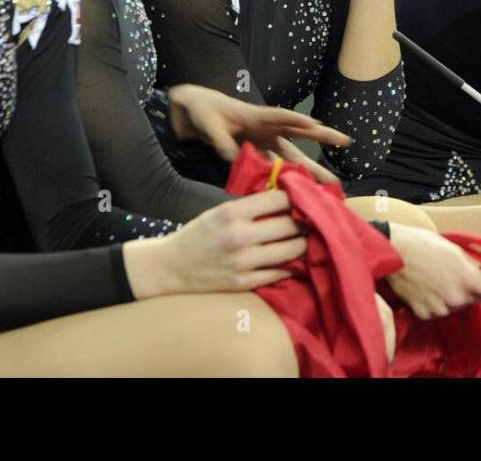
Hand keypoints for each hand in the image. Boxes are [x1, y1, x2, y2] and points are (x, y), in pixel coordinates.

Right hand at [161, 191, 306, 293]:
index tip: (301, 199)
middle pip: (290, 225)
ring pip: (292, 250)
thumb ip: (251, 206)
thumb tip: (286, 197)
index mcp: (232, 213)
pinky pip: (281, 272)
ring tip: (303, 238)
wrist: (172, 266)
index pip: (279, 199)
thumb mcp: (220, 211)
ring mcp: (243, 263)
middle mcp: (239, 237)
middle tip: (309, 220)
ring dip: (302, 243)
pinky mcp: (244, 283)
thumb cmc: (199, 234)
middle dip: (304, 221)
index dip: (295, 198)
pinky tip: (291, 259)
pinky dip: (290, 265)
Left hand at [167, 84, 348, 178]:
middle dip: (322, 139)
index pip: (280, 116)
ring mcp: (266, 142)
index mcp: (257, 116)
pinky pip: (276, 168)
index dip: (297, 121)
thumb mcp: (209, 125)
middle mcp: (268, 129)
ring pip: (293, 157)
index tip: (315, 124)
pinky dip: (286, 180)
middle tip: (345, 142)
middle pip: (298, 136)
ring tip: (330, 183)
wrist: (197, 112)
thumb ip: (222, 142)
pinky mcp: (260, 153)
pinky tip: (299, 194)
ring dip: (310, 169)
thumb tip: (235, 160)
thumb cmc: (205, 112)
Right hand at [384, 224, 480, 319]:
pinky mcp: (425, 313)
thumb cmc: (423, 244)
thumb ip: (473, 267)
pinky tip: (426, 288)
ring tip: (437, 279)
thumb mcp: (455, 250)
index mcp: (468, 278)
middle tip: (457, 275)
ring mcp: (440, 307)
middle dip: (472, 290)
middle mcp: (457, 296)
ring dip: (453, 297)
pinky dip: (435, 303)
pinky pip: (439, 311)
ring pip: (457, 306)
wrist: (393, 252)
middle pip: (477, 300)